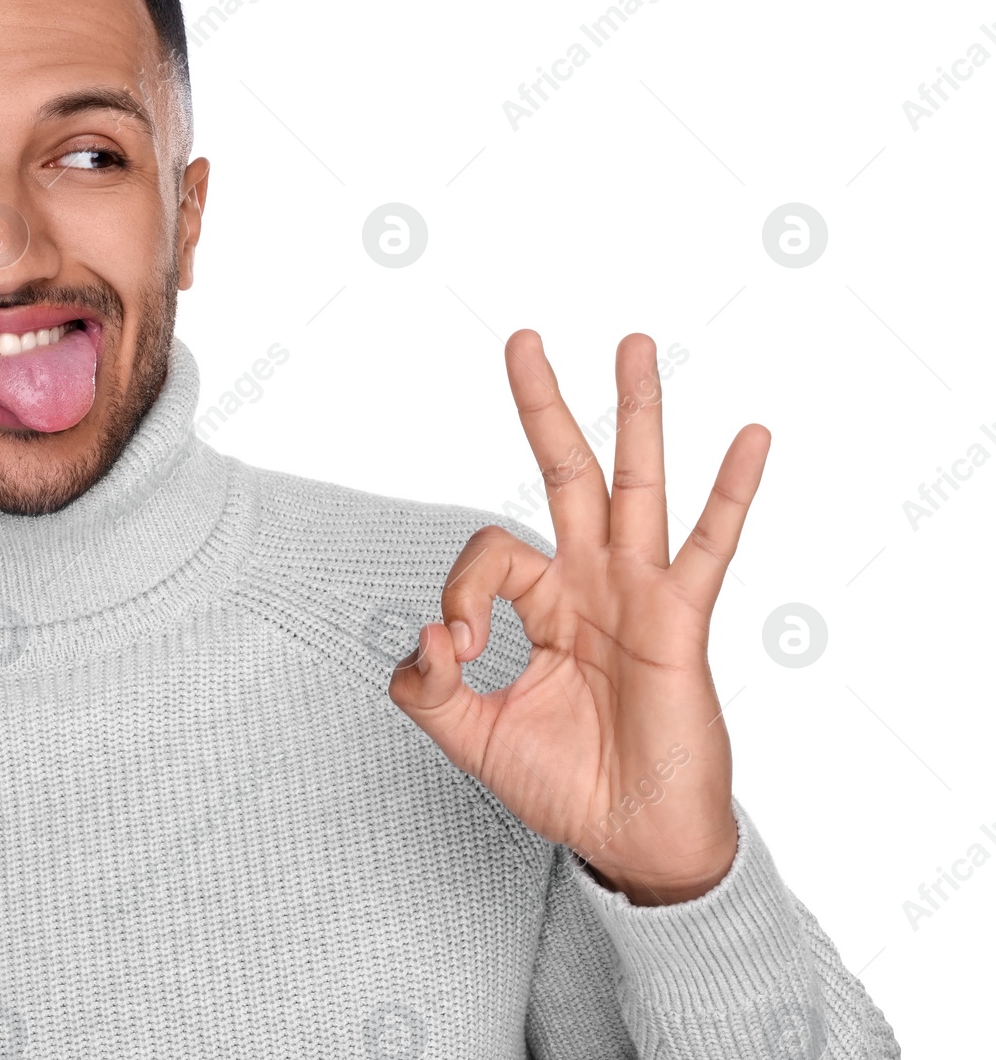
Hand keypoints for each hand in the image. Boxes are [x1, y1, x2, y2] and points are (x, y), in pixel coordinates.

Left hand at [387, 330, 769, 904]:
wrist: (631, 839)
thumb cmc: (565, 784)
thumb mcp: (471, 736)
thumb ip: (427, 688)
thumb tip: (425, 635)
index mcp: (545, 603)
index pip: (490, 554)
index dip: (461, 594)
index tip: (457, 653)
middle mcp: (592, 582)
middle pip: (568, 473)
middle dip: (546, 406)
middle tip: (524, 338)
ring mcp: (638, 594)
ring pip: (635, 485)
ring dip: (635, 413)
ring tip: (634, 342)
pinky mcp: (679, 620)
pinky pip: (710, 546)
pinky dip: (732, 492)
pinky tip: (751, 437)